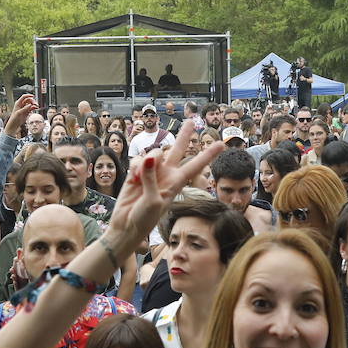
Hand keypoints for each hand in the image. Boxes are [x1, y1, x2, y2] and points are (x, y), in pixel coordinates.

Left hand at [2, 94, 35, 136]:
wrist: (14, 124)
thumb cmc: (14, 118)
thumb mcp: (19, 113)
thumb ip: (25, 108)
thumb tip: (30, 105)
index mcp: (18, 103)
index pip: (24, 97)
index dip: (28, 95)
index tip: (33, 96)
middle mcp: (21, 105)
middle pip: (28, 100)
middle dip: (32, 101)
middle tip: (35, 104)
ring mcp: (24, 108)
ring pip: (31, 104)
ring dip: (34, 104)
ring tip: (37, 106)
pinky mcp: (27, 111)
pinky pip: (31, 108)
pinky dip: (34, 107)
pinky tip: (36, 108)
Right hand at [107, 120, 222, 249]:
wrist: (126, 226)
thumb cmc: (144, 219)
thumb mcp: (153, 201)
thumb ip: (152, 177)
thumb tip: (149, 156)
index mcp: (177, 182)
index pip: (196, 165)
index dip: (208, 154)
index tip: (222, 144)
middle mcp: (166, 174)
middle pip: (178, 149)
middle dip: (185, 135)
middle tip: (192, 121)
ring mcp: (152, 172)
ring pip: (155, 152)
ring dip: (148, 161)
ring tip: (141, 180)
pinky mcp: (137, 172)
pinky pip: (138, 159)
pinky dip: (135, 166)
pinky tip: (134, 179)